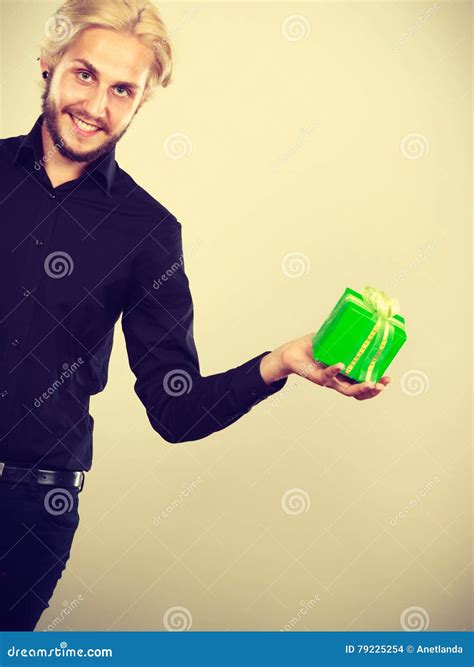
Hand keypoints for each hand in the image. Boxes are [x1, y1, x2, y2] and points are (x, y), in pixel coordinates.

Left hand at [265, 332, 390, 400]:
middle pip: (359, 393)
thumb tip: (359, 318)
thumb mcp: (332, 339)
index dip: (377, 384)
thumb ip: (345, 334)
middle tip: (383, 384)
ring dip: (360, 388)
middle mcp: (339, 379)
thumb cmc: (313, 347)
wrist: (291, 352)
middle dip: (373, 390)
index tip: (387, 378)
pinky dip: (334, 370)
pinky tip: (341, 364)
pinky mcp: (316, 377)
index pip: (364, 382)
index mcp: (346, 373)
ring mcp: (328, 380)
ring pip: (347, 390)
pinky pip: (327, 376)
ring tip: (371, 383)